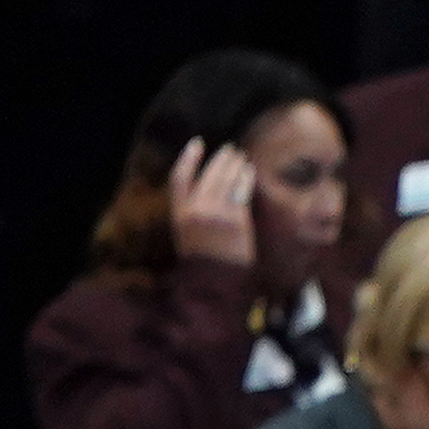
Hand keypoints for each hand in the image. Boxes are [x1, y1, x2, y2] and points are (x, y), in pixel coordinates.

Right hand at [170, 139, 259, 270]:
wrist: (216, 284)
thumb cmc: (204, 262)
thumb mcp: (187, 235)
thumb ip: (192, 212)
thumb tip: (207, 188)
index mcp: (178, 213)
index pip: (179, 177)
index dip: (188, 157)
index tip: (198, 143)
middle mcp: (195, 210)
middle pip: (208, 175)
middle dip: (221, 159)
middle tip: (231, 150)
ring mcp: (216, 214)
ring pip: (226, 181)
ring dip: (235, 165)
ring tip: (242, 158)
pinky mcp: (236, 220)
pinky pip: (241, 192)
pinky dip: (245, 179)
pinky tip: (250, 173)